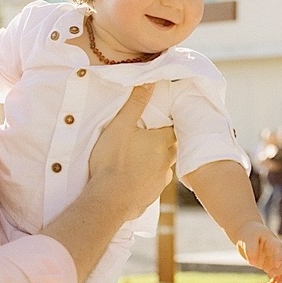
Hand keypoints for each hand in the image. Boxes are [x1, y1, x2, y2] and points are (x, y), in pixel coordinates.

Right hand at [88, 84, 175, 219]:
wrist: (109, 200)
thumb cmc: (113, 160)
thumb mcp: (120, 126)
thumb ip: (135, 104)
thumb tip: (150, 81)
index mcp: (161, 142)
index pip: (172, 129)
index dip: (166, 125)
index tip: (158, 123)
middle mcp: (166, 162)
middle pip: (170, 148)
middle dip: (161, 143)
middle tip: (146, 139)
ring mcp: (160, 182)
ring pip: (163, 167)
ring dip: (154, 163)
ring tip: (137, 160)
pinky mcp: (151, 197)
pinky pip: (152, 184)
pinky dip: (145, 180)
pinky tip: (133, 179)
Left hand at [234, 221, 281, 282]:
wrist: (249, 234)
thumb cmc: (248, 234)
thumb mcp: (247, 239)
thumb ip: (250, 249)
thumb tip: (252, 262)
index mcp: (272, 241)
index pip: (277, 249)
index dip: (278, 256)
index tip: (276, 264)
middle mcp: (276, 250)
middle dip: (280, 269)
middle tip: (271, 275)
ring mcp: (275, 258)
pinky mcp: (271, 265)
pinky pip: (277, 275)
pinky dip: (274, 282)